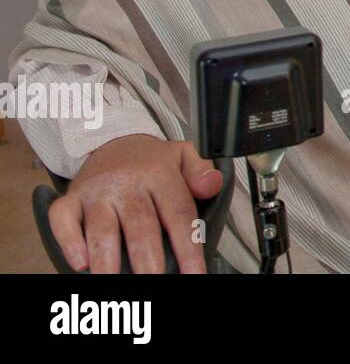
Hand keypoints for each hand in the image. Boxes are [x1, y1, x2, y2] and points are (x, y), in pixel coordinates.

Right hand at [48, 134, 223, 273]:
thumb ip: (202, 173)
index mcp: (159, 175)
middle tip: (155, 282)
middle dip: (149, 262)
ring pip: (102, 230)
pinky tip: (80, 263)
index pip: (178, 214)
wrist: (113, 141)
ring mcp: (97, 192)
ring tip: (117, 282)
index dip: (188, 247)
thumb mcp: (184, 156)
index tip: (194, 273)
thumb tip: (212, 185)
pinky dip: (69, 242)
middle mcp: (127, 184)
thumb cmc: (151, 160)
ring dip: (108, 261)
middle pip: (140, 228)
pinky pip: (63, 219)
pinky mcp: (71, 199)